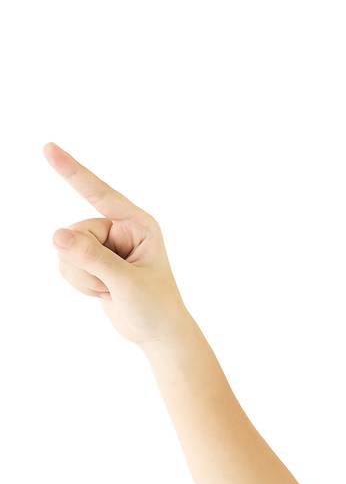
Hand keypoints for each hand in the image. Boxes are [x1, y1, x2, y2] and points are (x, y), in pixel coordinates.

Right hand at [43, 141, 192, 348]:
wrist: (159, 335)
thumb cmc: (156, 307)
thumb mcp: (126, 283)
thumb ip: (92, 258)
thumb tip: (57, 235)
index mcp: (137, 224)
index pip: (99, 193)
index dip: (72, 171)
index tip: (48, 148)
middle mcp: (120, 229)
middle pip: (77, 232)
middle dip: (88, 264)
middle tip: (113, 284)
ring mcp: (105, 244)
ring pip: (67, 249)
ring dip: (83, 276)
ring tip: (110, 289)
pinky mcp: (93, 260)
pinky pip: (66, 264)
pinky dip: (80, 283)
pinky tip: (102, 292)